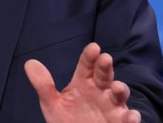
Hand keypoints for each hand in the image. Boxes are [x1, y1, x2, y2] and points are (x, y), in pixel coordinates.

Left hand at [24, 42, 140, 122]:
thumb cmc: (67, 121)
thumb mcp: (52, 104)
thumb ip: (43, 85)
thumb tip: (29, 63)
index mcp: (84, 83)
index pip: (87, 65)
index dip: (90, 56)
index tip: (93, 47)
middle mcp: (100, 91)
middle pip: (104, 75)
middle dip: (105, 67)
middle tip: (105, 58)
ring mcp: (112, 107)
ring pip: (119, 95)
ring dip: (120, 89)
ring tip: (117, 87)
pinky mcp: (120, 122)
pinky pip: (129, 119)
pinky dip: (132, 118)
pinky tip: (130, 117)